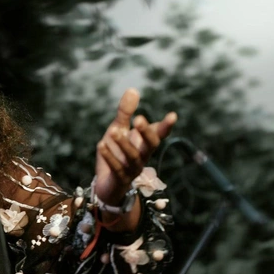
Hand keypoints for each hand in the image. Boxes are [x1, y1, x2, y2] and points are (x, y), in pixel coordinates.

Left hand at [95, 88, 176, 205]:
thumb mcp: (118, 130)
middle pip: (151, 146)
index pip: (159, 134)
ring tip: (114, 131)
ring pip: (133, 157)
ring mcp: (132, 169)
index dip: (166, 126)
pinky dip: (109, 157)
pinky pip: (117, 168)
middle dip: (147, 133)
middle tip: (139, 119)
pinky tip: (101, 145)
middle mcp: (143, 156)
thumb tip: (133, 89)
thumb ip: (125, 113)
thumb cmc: (116, 154)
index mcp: (144, 144)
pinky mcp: (120, 179)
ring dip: (124, 144)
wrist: (107, 184)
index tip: (173, 115)